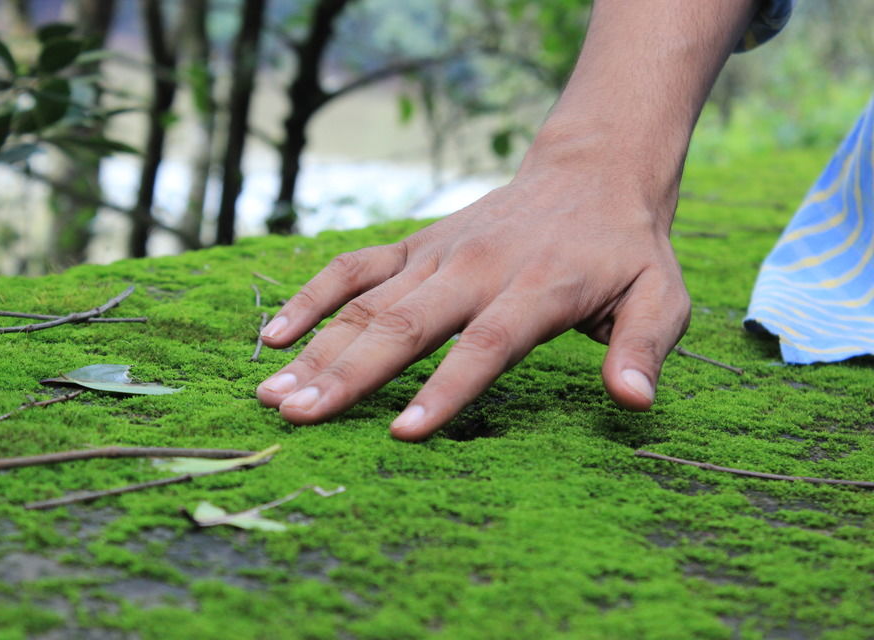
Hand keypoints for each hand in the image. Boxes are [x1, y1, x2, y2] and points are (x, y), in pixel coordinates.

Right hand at [256, 124, 691, 440]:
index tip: (401, 431)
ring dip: (317, 349)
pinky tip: (273, 336)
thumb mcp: (662, 297)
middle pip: (405, 325)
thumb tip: (634, 403)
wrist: (591, 172)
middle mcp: (476, 269)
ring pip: (367, 303)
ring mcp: (438, 254)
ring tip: (271, 394)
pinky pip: (354, 268)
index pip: (485, 345)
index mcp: (536, 289)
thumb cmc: (625, 249)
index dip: (445, 388)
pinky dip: (311, 298)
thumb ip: (642, 347)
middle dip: (348, 375)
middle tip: (298, 419)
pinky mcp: (416, 244)